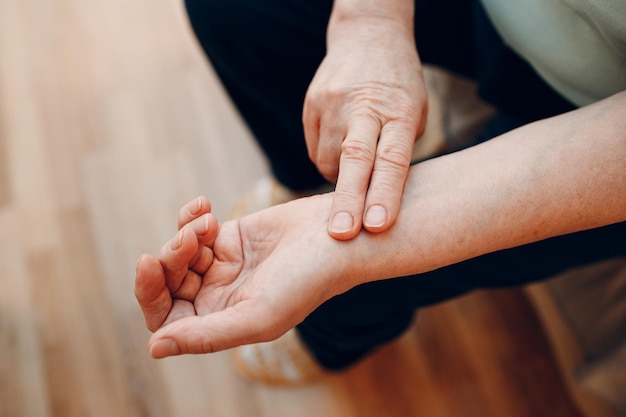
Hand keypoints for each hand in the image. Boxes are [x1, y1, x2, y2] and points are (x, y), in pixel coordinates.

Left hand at [134, 196, 355, 357]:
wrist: (338, 236)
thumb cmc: (306, 282)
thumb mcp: (256, 316)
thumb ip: (206, 335)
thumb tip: (154, 348)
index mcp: (221, 323)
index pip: (166, 318)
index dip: (149, 294)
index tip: (148, 262)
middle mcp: (218, 298)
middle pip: (168, 283)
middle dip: (169, 258)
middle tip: (188, 239)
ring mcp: (223, 267)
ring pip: (179, 252)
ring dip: (184, 234)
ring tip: (208, 222)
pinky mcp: (230, 237)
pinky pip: (194, 227)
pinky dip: (191, 216)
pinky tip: (205, 206)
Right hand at [303, 16, 426, 239]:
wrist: (367, 35)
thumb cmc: (399, 85)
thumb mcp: (415, 112)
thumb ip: (397, 152)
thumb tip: (378, 197)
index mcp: (399, 110)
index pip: (393, 158)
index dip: (386, 193)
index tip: (378, 225)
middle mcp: (364, 106)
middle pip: (355, 158)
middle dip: (349, 200)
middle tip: (342, 234)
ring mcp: (332, 104)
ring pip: (329, 160)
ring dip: (340, 180)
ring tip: (354, 171)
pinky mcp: (311, 105)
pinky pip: (315, 150)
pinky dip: (328, 161)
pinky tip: (340, 149)